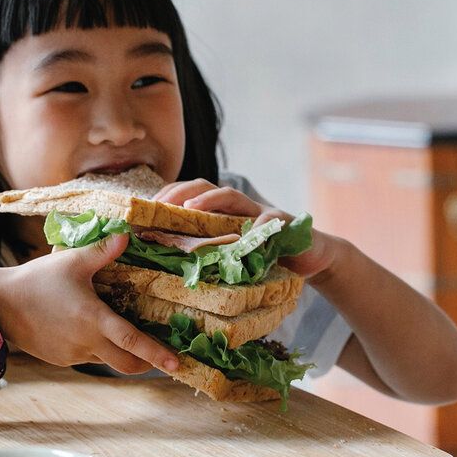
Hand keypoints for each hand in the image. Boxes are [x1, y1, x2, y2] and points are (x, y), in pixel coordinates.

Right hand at [0, 234, 178, 374]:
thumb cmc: (38, 280)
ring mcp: (74, 354)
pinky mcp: (62, 359)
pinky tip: (91, 331)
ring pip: (107, 361)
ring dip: (119, 354)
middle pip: (126, 364)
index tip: (176, 363)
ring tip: (125, 337)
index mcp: (93, 319)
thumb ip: (103, 251)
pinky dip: (97, 350)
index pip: (132, 341)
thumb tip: (128, 236)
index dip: (156, 353)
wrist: (0, 304)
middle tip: (161, 358)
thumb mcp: (72, 261)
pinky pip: (88, 358)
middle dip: (146, 364)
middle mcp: (87, 342)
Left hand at [153, 179, 340, 279]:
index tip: (145, 208)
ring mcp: (259, 211)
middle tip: (160, 204)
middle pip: (205, 187)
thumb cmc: (266, 259)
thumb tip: (167, 269)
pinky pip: (268, 222)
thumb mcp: (232, 256)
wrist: (311, 256)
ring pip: (231, 196)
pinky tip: (247, 237)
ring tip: (190, 209)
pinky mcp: (282, 222)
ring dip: (209, 199)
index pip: (189, 195)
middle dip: (180, 192)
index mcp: (222, 213)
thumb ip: (209, 255)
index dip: (168, 197)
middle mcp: (238, 207)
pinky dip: (257, 229)